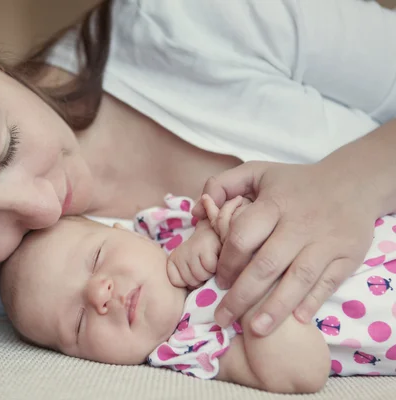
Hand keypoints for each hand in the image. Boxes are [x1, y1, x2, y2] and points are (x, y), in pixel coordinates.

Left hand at [167, 218, 220, 288]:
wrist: (218, 233)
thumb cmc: (206, 258)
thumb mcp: (193, 271)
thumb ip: (190, 284)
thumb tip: (194, 301)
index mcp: (173, 261)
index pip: (177, 283)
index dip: (191, 283)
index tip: (198, 272)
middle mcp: (178, 254)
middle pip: (191, 282)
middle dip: (202, 279)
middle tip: (207, 267)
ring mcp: (190, 250)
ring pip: (201, 276)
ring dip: (211, 274)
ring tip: (213, 263)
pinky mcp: (204, 247)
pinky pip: (211, 268)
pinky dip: (217, 267)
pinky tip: (218, 258)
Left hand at [192, 161, 375, 335]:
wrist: (353, 183)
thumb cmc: (294, 183)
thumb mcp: (258, 172)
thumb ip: (223, 185)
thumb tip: (197, 209)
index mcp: (274, 204)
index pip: (243, 237)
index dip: (226, 262)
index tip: (218, 281)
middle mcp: (300, 224)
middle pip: (266, 265)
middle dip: (241, 295)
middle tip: (222, 317)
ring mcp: (325, 241)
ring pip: (297, 279)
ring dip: (275, 308)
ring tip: (255, 330)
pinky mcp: (347, 255)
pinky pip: (328, 283)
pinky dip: (312, 302)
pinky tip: (296, 321)